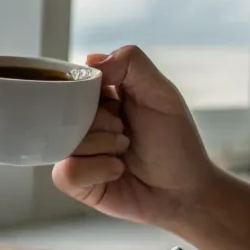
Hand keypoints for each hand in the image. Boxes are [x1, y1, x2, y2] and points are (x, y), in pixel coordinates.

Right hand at [54, 45, 223, 230]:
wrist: (185, 190)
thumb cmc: (176, 142)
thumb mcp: (161, 93)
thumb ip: (131, 63)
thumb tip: (90, 60)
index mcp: (100, 97)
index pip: (74, 81)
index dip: (91, 91)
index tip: (114, 100)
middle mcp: (85, 122)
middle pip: (66, 112)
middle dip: (103, 122)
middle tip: (126, 131)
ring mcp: (77, 152)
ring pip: (64, 142)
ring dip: (103, 146)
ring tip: (125, 152)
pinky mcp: (76, 181)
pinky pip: (66, 172)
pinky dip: (96, 171)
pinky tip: (116, 171)